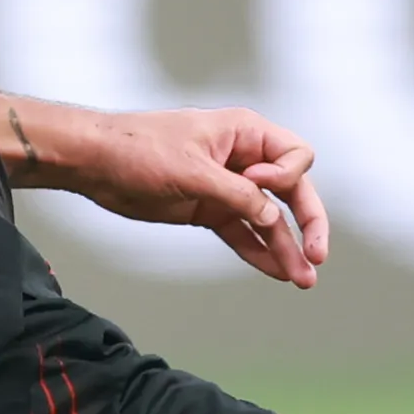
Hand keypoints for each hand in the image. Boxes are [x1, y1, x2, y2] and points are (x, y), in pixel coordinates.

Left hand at [26, 100, 327, 288]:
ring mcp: (227, 186)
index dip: (287, 177)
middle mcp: (243, 158)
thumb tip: (271, 217)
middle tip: (318, 256)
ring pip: (269, 219)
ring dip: (286, 248)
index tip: (256, 183)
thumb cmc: (139, 149)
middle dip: (308, 223)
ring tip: (304, 280)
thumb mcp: (192, 170)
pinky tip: (277, 273)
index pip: (296, 156)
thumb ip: (236, 194)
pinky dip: (259, 252)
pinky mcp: (208, 209)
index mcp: (244, 132)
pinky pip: (243, 233)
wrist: (95, 162)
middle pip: (292, 192)